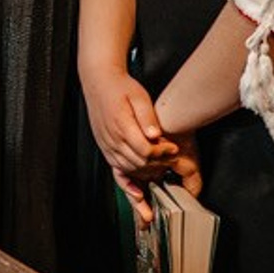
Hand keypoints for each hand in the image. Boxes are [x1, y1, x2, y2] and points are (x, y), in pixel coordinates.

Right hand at [82, 67, 178, 185]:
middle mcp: (112, 138)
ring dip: (146, 172)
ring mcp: (107, 145)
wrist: (99, 83)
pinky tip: (137, 190)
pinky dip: (128, 180)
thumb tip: (156, 135)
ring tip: (161, 168)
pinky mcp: (105, 148)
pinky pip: (117, 169)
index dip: (163, 153)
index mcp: (122, 125)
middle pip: (139, 163)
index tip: (174, 149)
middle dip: (159, 164)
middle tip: (172, 159)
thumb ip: (148, 117)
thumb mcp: (139, 96)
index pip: (146, 151)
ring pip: (129, 168)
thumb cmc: (119, 87)